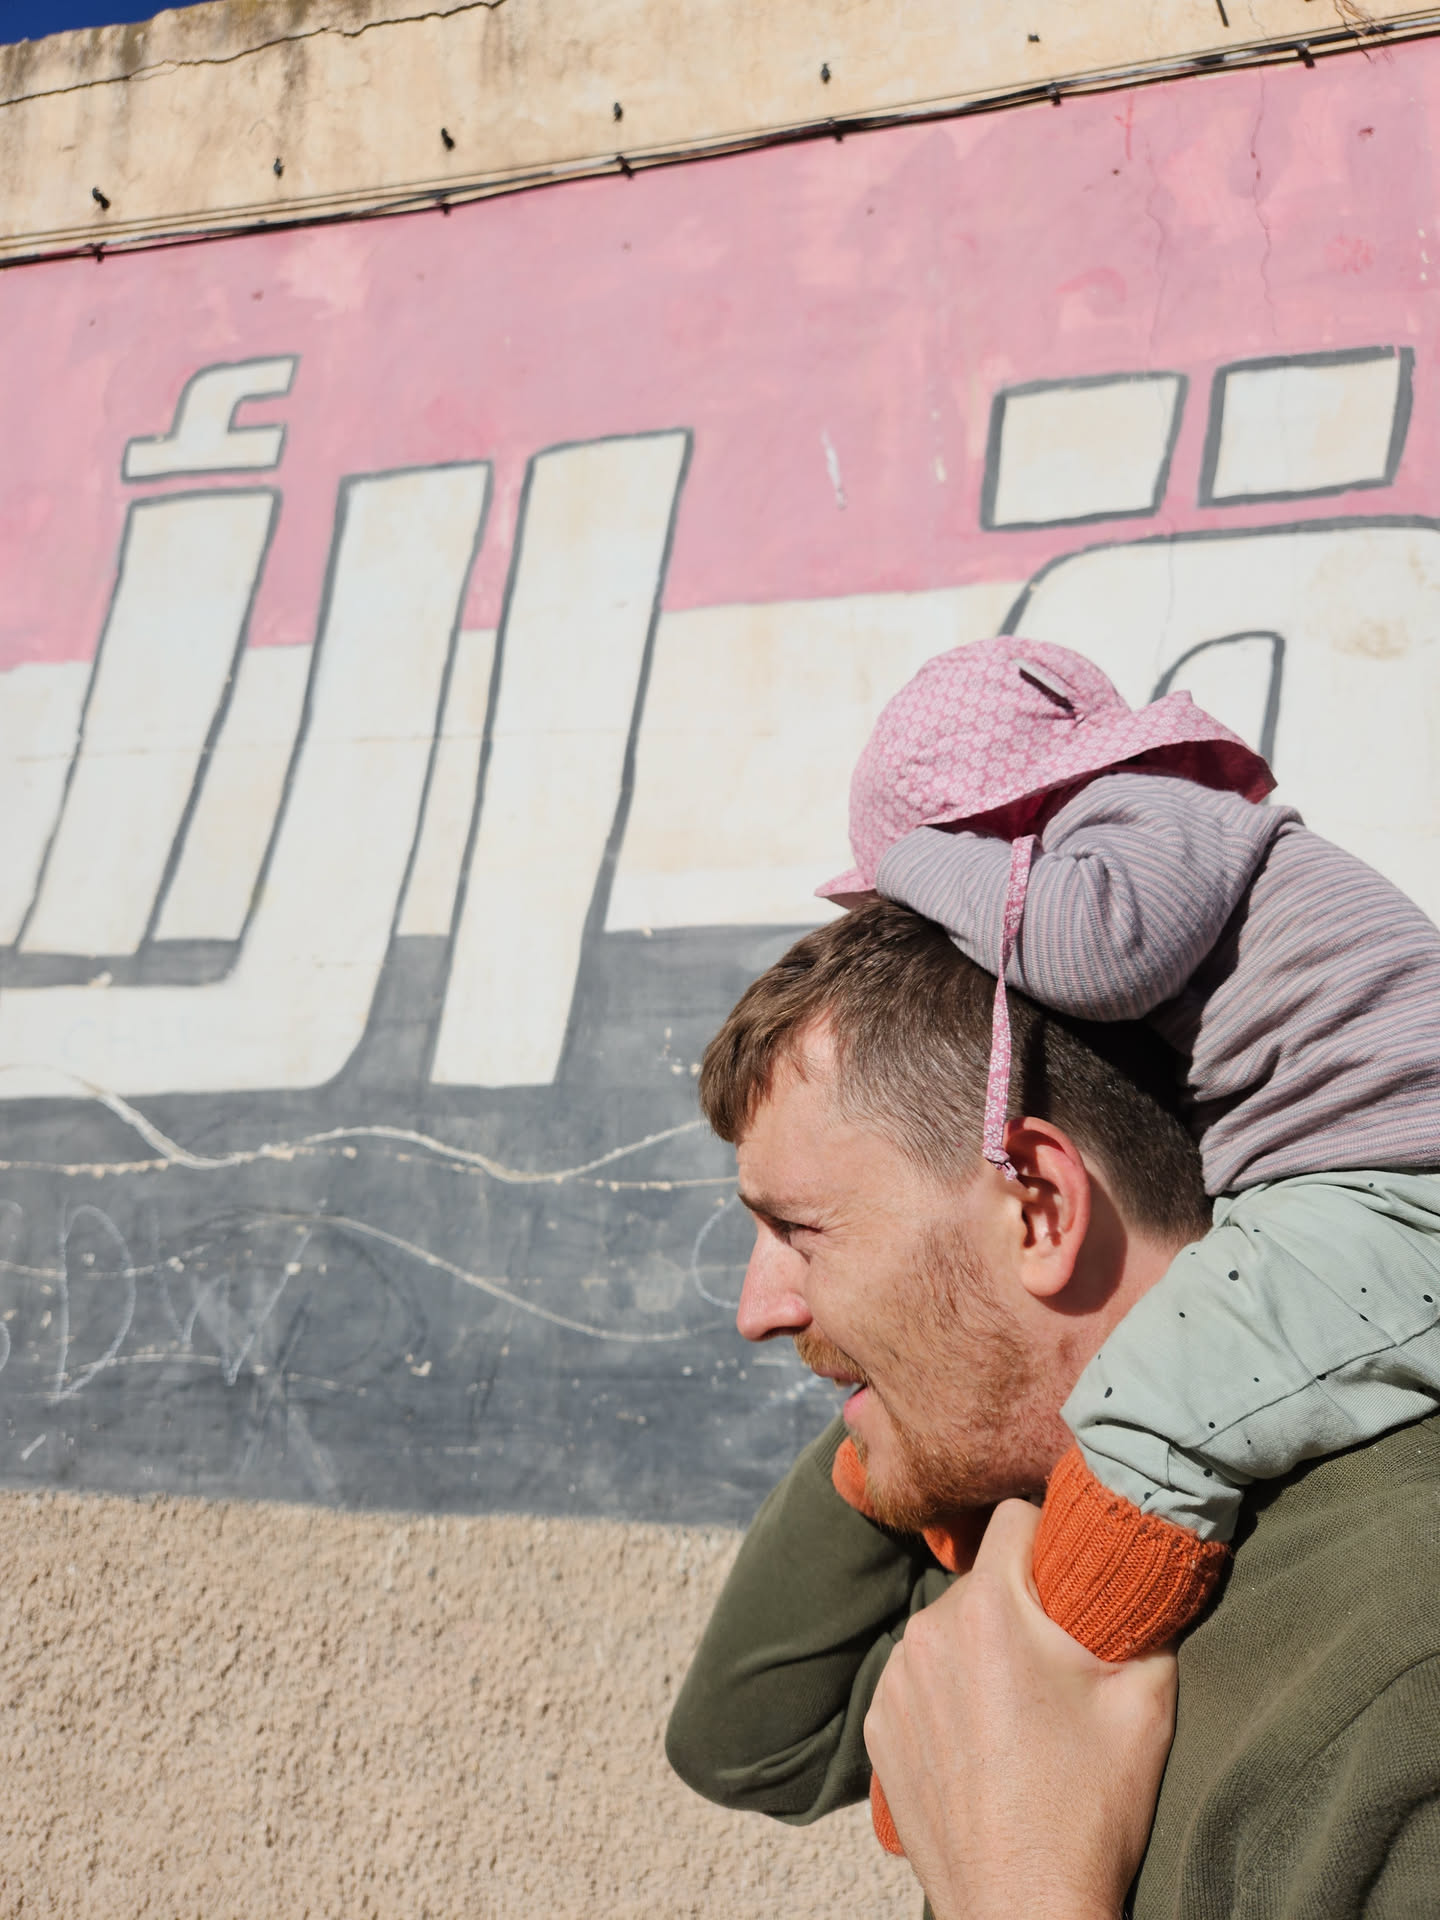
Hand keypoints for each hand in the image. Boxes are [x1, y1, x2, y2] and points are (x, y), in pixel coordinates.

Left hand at [863, 1500, 1176, 1919]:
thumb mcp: (1146, 1702)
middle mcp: (928, 1632)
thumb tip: (1156, 1577)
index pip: (1015, 1516)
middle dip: (1020, 1604)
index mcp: (990, 1611)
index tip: (1072, 1570)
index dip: (1051, 1533)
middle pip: (982, 1581)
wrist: (1025, 1909)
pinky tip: (983, 1743)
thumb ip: (1147, 1619)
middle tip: (1058, 1659)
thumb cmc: (1089, 1809)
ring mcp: (896, 1681)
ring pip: (947, 1630)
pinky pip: (918, 1680)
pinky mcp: (878, 1725)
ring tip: (1020, 1713)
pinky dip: (947, 1695)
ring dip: (979, 1650)